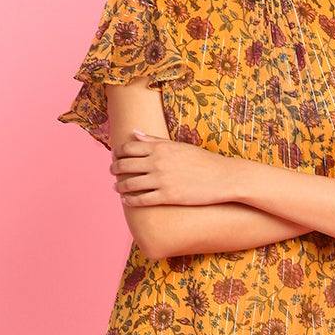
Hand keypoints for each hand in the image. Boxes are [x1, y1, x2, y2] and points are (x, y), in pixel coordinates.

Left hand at [110, 130, 234, 206]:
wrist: (222, 177)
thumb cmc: (202, 160)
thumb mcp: (178, 146)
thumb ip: (154, 140)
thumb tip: (135, 133)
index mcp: (159, 148)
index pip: (128, 148)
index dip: (118, 153)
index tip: (115, 157)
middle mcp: (157, 163)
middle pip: (125, 165)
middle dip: (115, 169)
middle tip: (113, 172)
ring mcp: (161, 181)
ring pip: (130, 184)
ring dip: (120, 186)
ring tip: (117, 187)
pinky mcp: (167, 197)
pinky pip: (141, 200)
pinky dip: (130, 200)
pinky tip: (126, 201)